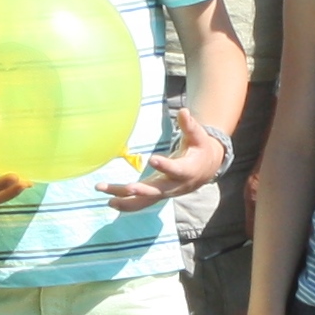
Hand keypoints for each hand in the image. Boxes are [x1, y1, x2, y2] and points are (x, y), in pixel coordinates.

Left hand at [97, 131, 223, 212]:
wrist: (205, 170)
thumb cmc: (199, 149)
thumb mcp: (197, 136)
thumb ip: (189, 125)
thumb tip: (183, 111)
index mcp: (187, 170)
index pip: (175, 169)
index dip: (165, 166)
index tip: (152, 159)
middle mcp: (175, 186)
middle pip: (158, 191)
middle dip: (142, 190)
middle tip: (128, 188)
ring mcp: (165, 192)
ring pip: (146, 200)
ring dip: (127, 201)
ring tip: (109, 200)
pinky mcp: (156, 194)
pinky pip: (141, 203)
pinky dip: (126, 204)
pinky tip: (110, 201)